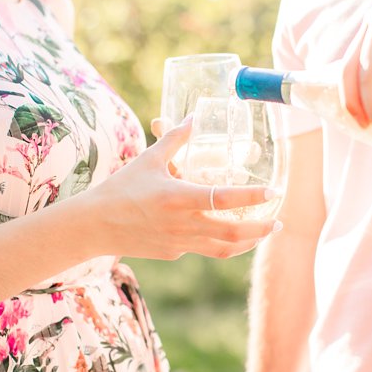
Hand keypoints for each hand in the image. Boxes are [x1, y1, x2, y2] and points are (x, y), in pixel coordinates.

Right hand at [81, 118, 280, 259]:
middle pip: (233, 233)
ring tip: (261, 233)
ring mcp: (179, 243)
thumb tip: (193, 118)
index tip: (274, 192)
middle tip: (278, 220)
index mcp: (178, 197)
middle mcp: (182, 224)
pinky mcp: (172, 253)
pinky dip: (217, 241)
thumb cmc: (120, 189)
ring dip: (247, 241)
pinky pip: (201, 248)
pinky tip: (220, 231)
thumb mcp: (148, 160)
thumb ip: (174, 139)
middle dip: (261, 229)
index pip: (224, 198)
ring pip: (224, 249)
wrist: (94, 226)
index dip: (252, 197)